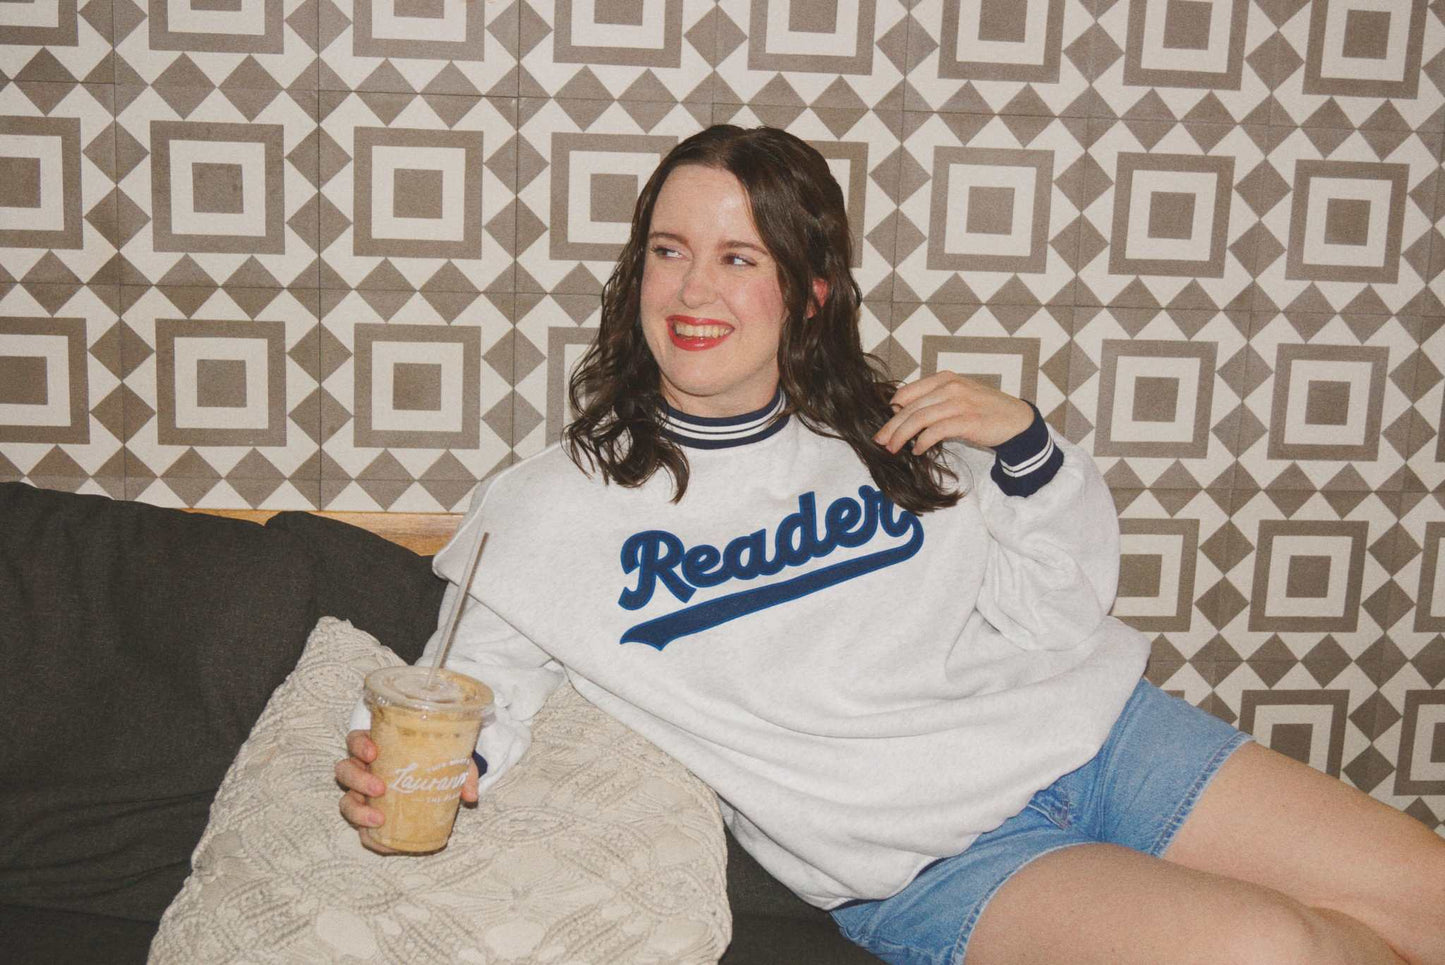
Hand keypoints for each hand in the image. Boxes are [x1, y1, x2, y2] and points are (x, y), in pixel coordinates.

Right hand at [336, 729, 479, 854]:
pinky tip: (379, 838)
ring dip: (357, 810)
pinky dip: (366, 835)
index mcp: (379, 748)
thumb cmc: (438, 765)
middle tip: (380, 787)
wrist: (437, 787)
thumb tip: (471, 795)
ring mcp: (363, 795)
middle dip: (357, 779)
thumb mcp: (453, 763)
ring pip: (346, 800)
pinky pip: (359, 829)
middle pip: (345, 770)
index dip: (359, 745)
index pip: (356, 740)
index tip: (373, 752)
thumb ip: (463, 773)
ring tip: (379, 819)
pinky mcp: (368, 818)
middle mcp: (365, 770)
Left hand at [873, 372, 1033, 453]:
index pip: (909, 392)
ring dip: (902, 436)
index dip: (892, 409)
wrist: (1016, 420)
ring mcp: (959, 403)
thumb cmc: (985, 409)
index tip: (884, 424)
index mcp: (945, 379)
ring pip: (919, 419)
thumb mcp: (958, 396)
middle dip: (892, 426)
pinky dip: (923, 442)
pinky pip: (936, 431)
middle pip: (910, 407)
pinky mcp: (967, 421)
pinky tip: (917, 450)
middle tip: (880, 441)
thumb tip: (906, 415)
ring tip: (893, 448)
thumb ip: (935, 400)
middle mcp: (950, 387)